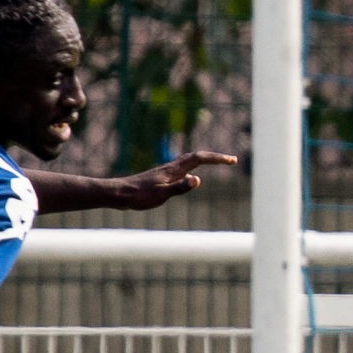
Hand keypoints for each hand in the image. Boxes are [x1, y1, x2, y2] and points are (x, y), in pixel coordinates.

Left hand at [117, 151, 237, 209]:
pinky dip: (193, 168)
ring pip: (189, 161)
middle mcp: (172, 167)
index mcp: (174, 169)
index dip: (217, 158)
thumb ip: (180, 187)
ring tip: (216, 162)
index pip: (200, 159)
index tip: (232, 160)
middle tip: (230, 160)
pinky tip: (190, 177)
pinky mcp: (161, 178)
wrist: (120, 193)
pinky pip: (183, 169)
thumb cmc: (140, 195)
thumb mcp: (162, 194)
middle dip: (215, 158)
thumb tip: (198, 179)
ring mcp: (166, 172)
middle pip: (197, 157)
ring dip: (205, 160)